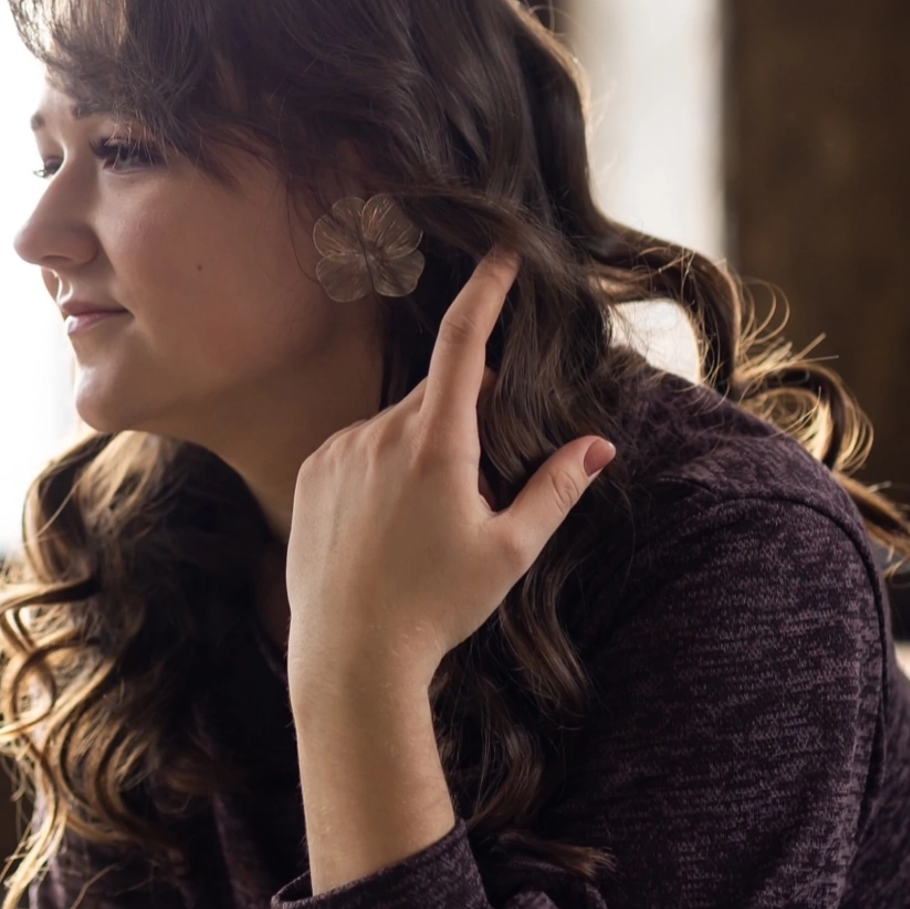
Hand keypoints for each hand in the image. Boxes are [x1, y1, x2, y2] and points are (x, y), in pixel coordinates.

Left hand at [285, 246, 614, 696]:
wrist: (350, 655)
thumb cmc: (437, 607)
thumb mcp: (510, 552)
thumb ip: (556, 490)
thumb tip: (599, 447)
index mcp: (436, 444)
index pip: (463, 340)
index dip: (486, 290)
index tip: (502, 253)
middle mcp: (381, 434)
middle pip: (438, 397)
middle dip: (465, 423)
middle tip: (476, 495)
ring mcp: (339, 449)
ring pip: (396, 425)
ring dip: (420, 450)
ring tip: (421, 528)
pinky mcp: (310, 471)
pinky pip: (358, 448)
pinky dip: (379, 468)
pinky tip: (383, 529)